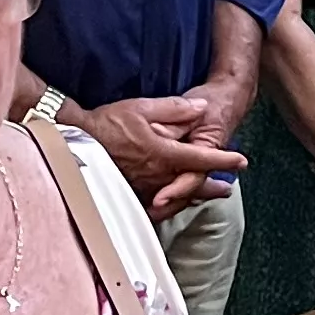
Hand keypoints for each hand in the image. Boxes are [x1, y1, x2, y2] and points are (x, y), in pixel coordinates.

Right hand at [78, 92, 244, 214]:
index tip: (242, 161)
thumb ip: (175, 109)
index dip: (224, 160)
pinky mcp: (128, 196)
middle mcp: (157, 176)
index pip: (202, 158)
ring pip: (176, 197)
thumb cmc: (107, 123)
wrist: (72, 142)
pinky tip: (172, 205)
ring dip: (194, 196)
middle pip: (193, 184)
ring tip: (207, 196)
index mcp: (164, 153)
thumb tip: (202, 109)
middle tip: (228, 188)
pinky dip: (169, 206)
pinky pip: (155, 207)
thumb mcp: (142, 107)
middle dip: (212, 185)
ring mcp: (143, 189)